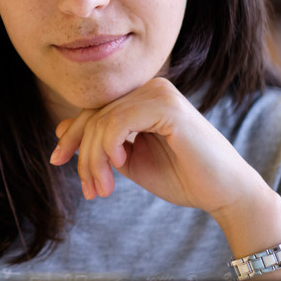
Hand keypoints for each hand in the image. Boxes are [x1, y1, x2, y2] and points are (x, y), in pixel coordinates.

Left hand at [48, 77, 280, 259]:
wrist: (224, 193)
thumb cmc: (181, 177)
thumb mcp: (128, 160)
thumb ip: (100, 143)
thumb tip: (60, 127)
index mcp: (142, 98)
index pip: (94, 110)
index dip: (72, 136)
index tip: (57, 161)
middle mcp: (151, 88)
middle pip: (94, 115)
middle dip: (83, 154)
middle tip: (88, 189)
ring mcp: (160, 93)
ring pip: (102, 121)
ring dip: (94, 160)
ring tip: (102, 189)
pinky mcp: (167, 106)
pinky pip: (118, 122)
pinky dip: (110, 146)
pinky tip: (121, 165)